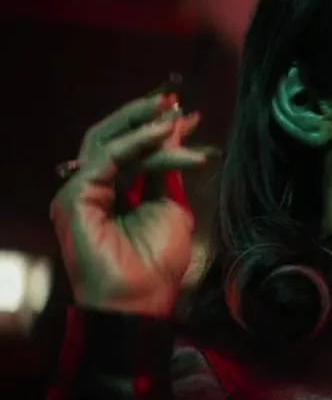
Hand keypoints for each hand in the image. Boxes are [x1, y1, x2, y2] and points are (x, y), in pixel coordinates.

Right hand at [49, 83, 217, 316]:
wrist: (142, 299)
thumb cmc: (156, 263)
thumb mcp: (171, 206)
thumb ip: (168, 172)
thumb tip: (177, 134)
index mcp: (113, 192)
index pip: (130, 150)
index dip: (157, 129)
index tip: (188, 114)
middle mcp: (92, 188)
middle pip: (110, 137)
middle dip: (142, 116)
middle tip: (174, 101)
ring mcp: (80, 192)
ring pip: (107, 142)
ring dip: (143, 125)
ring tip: (175, 116)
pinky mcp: (75, 197)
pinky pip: (108, 158)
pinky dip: (137, 142)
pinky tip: (164, 135)